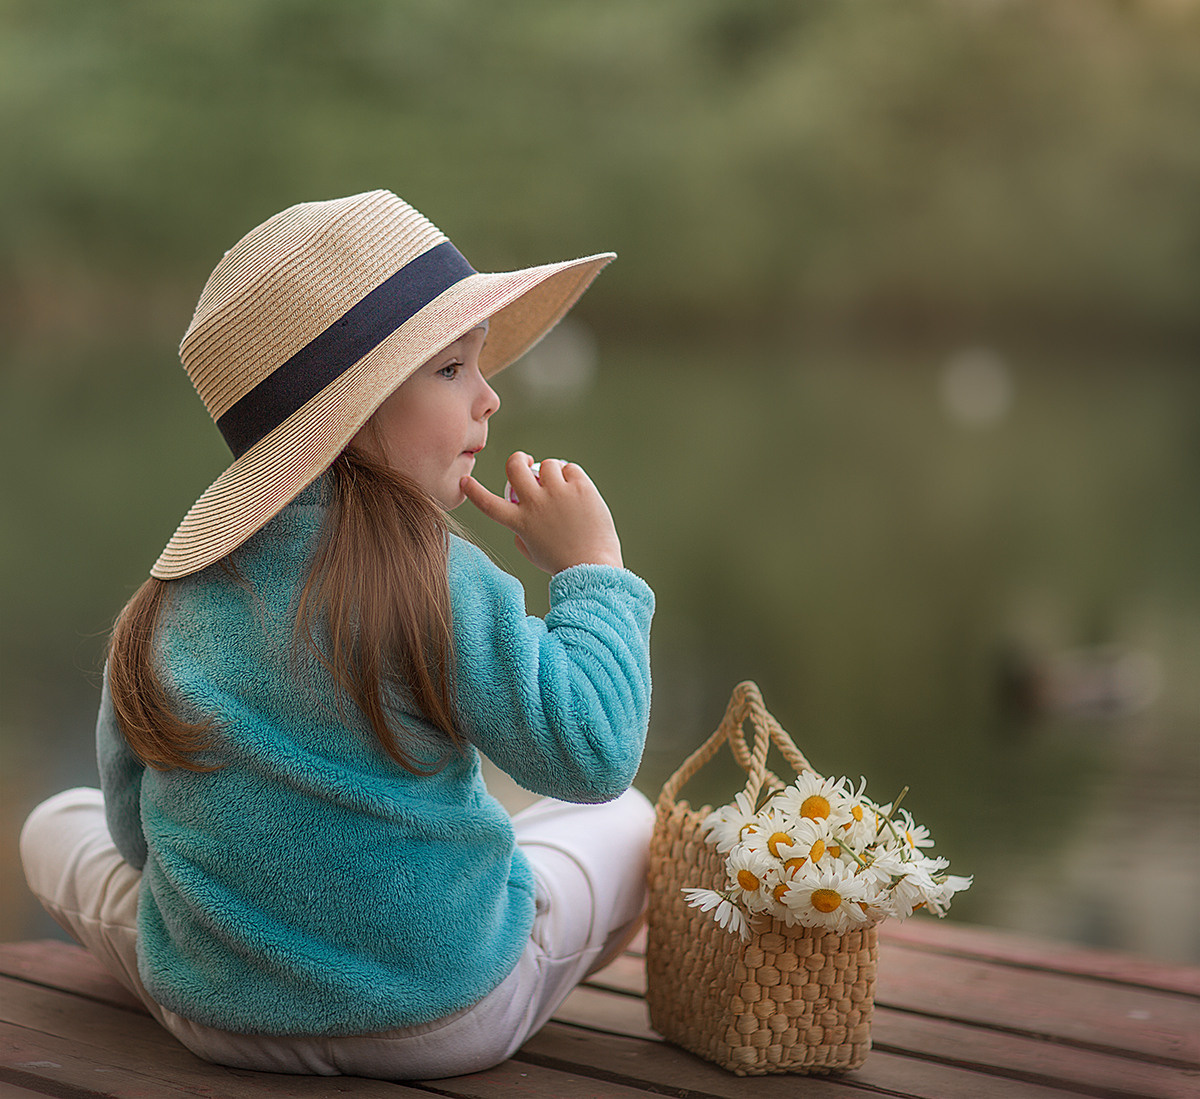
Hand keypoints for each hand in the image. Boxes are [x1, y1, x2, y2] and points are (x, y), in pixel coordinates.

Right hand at [461, 452, 623, 573]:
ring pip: (547, 464)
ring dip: (552, 472)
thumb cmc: (563, 563)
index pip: (488, 503)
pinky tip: (578, 493)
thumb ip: (520, 532)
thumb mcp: (532, 552)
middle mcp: (535, 504)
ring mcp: (558, 493)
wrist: (593, 567)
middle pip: (515, 467)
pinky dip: (573, 477)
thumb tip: (520, 511)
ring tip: (563, 490)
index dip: (474, 491)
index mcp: (520, 522)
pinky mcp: (580, 487)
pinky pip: (570, 468)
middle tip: (527, 462)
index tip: (465, 481)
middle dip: (518, 459)